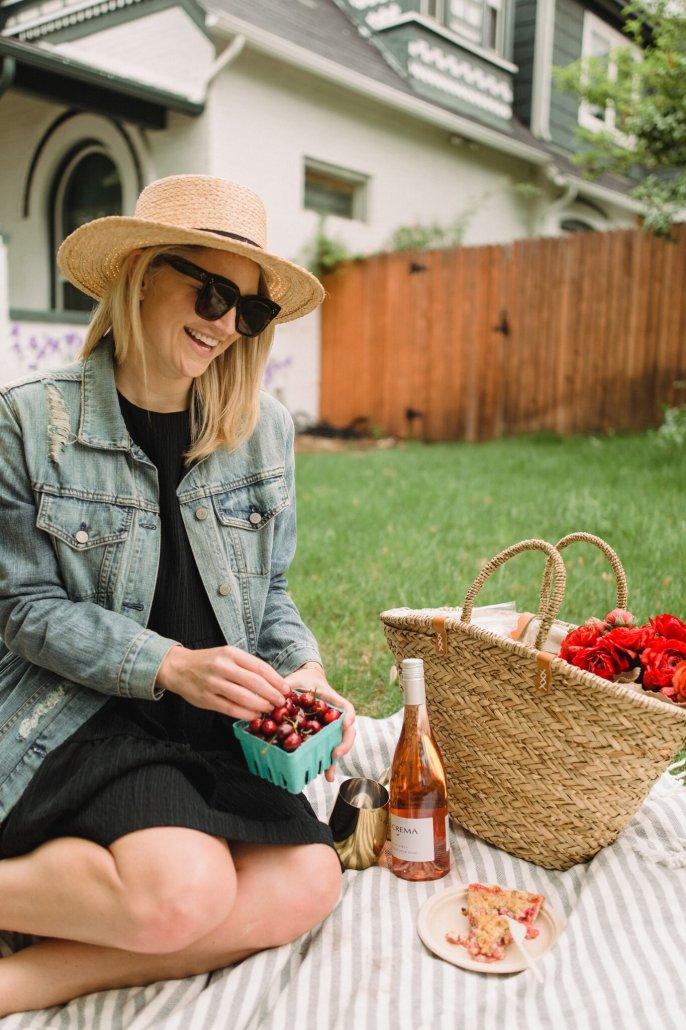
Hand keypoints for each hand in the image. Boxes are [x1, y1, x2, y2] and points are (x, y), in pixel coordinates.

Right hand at [156, 644, 286, 719]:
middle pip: (254, 682)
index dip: (276, 680)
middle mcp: (222, 666)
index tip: (286, 689)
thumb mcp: (228, 655)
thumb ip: (247, 666)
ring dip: (261, 705)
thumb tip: (273, 682)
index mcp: (231, 653)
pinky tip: (254, 715)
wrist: (178, 668)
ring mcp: (213, 683)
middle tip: (281, 702)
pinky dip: (245, 713)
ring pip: (243, 697)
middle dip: (272, 694)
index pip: (259, 667)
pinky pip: (230, 708)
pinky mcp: (206, 699)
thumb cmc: (209, 662)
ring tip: (270, 708)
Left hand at [284, 662, 355, 781]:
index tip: (347, 723)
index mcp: (332, 702)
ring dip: (335, 760)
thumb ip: (287, 688)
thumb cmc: (301, 682)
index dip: (348, 716)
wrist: (302, 685)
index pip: (346, 709)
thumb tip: (275, 699)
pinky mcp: (319, 737)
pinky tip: (327, 777)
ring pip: (337, 744)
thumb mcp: (295, 681)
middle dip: (344, 743)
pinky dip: (325, 764)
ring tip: (329, 774)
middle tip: (335, 753)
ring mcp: (328, 728)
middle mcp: (334, 717)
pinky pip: (324, 750)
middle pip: (347, 731)